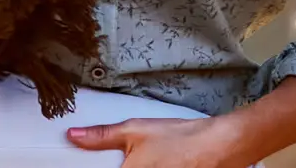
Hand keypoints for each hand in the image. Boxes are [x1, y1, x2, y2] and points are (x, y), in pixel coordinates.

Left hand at [67, 115, 245, 167]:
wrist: (220, 146)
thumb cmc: (182, 140)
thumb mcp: (134, 131)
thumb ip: (101, 136)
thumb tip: (75, 136)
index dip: (100, 166)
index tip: (113, 160)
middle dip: (125, 165)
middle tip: (139, 157)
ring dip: (139, 165)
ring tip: (155, 157)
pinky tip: (159, 162)